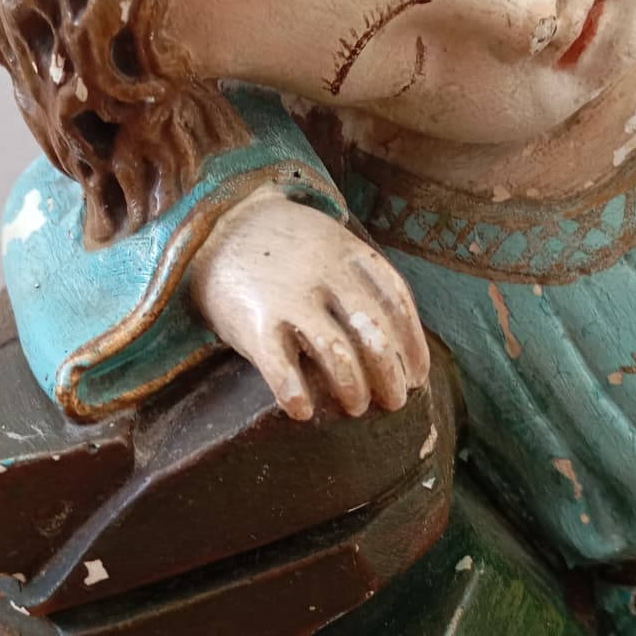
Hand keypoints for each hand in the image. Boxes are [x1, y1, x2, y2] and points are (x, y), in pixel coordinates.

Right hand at [190, 185, 429, 419]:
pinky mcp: (253, 321)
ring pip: (338, 355)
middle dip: (390, 376)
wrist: (217, 224)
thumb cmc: (284, 249)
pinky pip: (281, 368)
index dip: (413, 346)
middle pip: (374, 334)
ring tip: (355, 406)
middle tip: (394, 401)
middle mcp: (325, 275)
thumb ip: (360, 279)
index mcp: (350, 254)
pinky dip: (295, 394)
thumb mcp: (330, 244)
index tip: (418, 376)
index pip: (397, 304)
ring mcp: (289, 297)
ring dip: (353, 388)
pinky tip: (302, 410)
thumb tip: (397, 344)